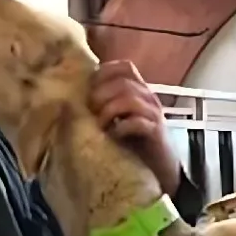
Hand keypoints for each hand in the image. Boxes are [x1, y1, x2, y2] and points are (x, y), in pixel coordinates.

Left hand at [92, 59, 180, 195]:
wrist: (161, 169)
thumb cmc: (135, 143)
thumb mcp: (119, 119)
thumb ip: (105, 105)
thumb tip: (74, 99)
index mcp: (139, 91)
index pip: (125, 67)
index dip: (104, 72)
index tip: (90, 89)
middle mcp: (149, 98)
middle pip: (123, 83)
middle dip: (101, 95)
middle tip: (91, 111)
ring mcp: (154, 115)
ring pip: (130, 99)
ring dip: (109, 111)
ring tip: (100, 125)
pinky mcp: (156, 133)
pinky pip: (137, 122)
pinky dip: (120, 128)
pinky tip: (113, 136)